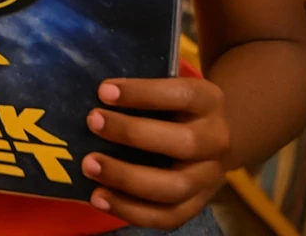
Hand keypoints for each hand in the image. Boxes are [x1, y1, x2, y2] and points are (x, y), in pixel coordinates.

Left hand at [83, 78, 231, 229]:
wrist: (216, 139)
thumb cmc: (176, 107)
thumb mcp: (170, 87)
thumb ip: (139, 89)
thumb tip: (89, 90)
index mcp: (209, 102)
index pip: (182, 95)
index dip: (143, 93)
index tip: (104, 91)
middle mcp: (216, 141)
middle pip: (184, 143)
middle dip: (132, 134)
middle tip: (93, 122)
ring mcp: (209, 178)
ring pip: (174, 187)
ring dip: (127, 178)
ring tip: (89, 166)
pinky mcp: (197, 205)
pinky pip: (168, 217)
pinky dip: (130, 211)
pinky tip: (98, 198)